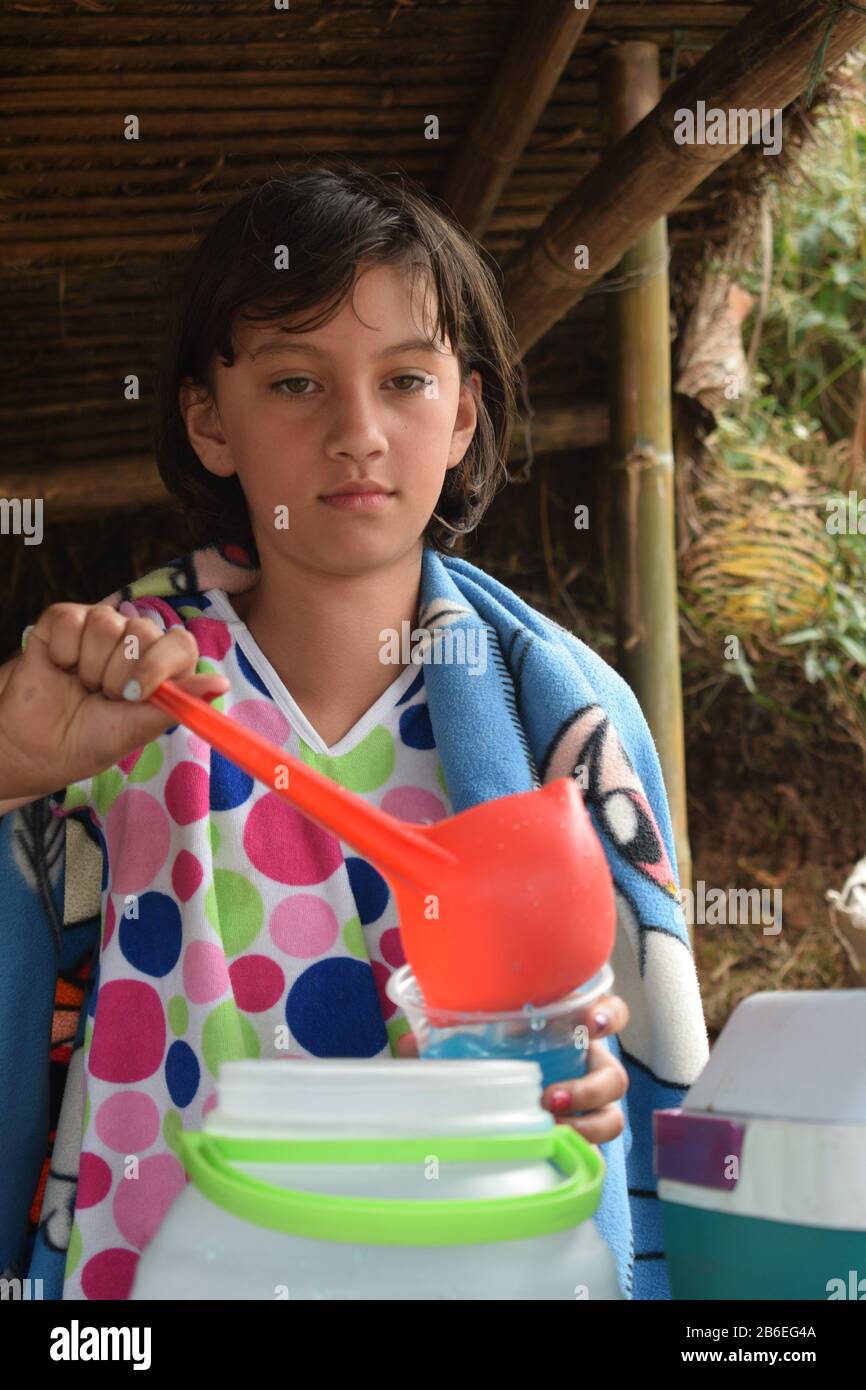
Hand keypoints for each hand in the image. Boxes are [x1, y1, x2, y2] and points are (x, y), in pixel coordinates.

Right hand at [0, 604, 229, 800]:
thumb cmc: (90, 740)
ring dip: (89, 665)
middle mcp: (137, 640)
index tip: (135, 694)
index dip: (159, 664)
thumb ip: (179, 703)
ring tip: (82, 685)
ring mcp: (101, 626)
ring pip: (106, 623)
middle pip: (142, 631)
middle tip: (102, 697)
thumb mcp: (138, 729)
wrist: (36, 748)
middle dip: (118, 675)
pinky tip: (60, 667)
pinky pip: (70, 619)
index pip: (181, 643)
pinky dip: (62, 651)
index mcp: (163, 666)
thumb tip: (221, 683)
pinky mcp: (65, 620)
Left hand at [395, 993, 629, 1146]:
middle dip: (590, 1088)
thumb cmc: (493, 1059)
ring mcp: (590, 1106)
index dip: (609, 1015)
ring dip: (586, 1125)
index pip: (609, 1014)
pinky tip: (552, 1156)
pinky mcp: (584, 1138)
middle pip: (614, 1076)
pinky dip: (580, 1153)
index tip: (591, 1021)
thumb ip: (443, 1041)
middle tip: (549, 1096)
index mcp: (571, 1032)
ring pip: (612, 1117)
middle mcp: (589, 1067)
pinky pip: (597, 1151)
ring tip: (549, 1131)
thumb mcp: (473, 1045)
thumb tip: (410, 1043)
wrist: (495, 1106)